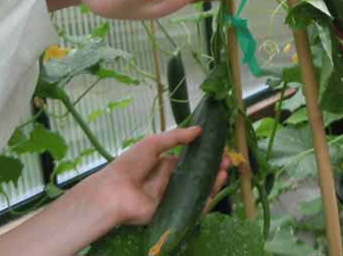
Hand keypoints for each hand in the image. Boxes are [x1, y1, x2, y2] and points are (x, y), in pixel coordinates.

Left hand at [86, 127, 229, 225]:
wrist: (114, 192)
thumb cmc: (131, 164)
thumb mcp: (154, 143)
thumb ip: (177, 137)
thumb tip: (200, 129)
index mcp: (168, 164)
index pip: (193, 160)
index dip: (207, 156)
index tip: (222, 150)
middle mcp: (173, 181)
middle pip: (199, 176)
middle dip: (214, 169)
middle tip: (228, 161)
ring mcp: (173, 197)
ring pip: (199, 191)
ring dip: (213, 182)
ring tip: (224, 172)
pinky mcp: (173, 212)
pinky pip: (192, 207)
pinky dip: (205, 201)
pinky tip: (214, 191)